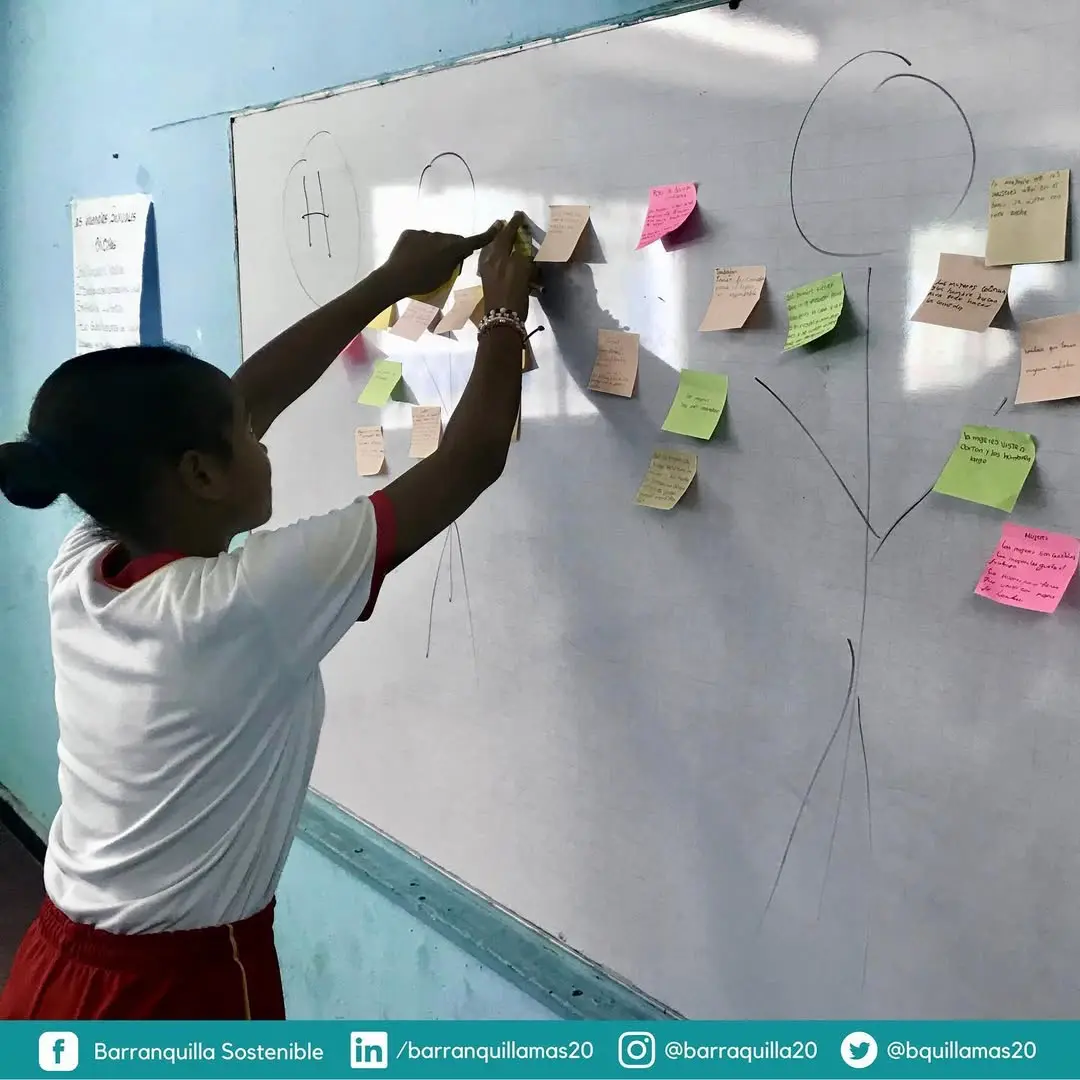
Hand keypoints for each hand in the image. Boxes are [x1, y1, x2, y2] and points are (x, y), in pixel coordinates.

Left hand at [381, 225, 497, 300]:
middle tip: (445, 264)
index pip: (474, 241)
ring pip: (435, 239)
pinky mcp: (411, 233)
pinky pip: (420, 238)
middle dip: (452, 248)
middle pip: (452, 240)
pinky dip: (420, 246)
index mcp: (452, 248)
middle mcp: (441, 236)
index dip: (487, 234)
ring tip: (424, 263)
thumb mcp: (444, 278)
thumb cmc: (422, 283)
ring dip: (435, 248)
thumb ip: (454, 264)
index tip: (498, 225)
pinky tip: (413, 258)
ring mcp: (424, 233)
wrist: (395, 278)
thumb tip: (460, 253)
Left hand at [478, 212, 532, 318]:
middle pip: (498, 240)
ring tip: (502, 233)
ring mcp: (487, 270)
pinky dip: (493, 252)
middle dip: (503, 230)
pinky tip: (495, 253)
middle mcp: (491, 260)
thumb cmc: (515, 296)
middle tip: (506, 222)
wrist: (502, 318)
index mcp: (501, 257)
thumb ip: (524, 259)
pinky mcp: (486, 280)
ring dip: (498, 240)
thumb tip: (525, 251)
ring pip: (492, 249)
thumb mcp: (523, 274)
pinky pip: (489, 259)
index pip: (508, 235)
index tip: (518, 215)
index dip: (514, 225)